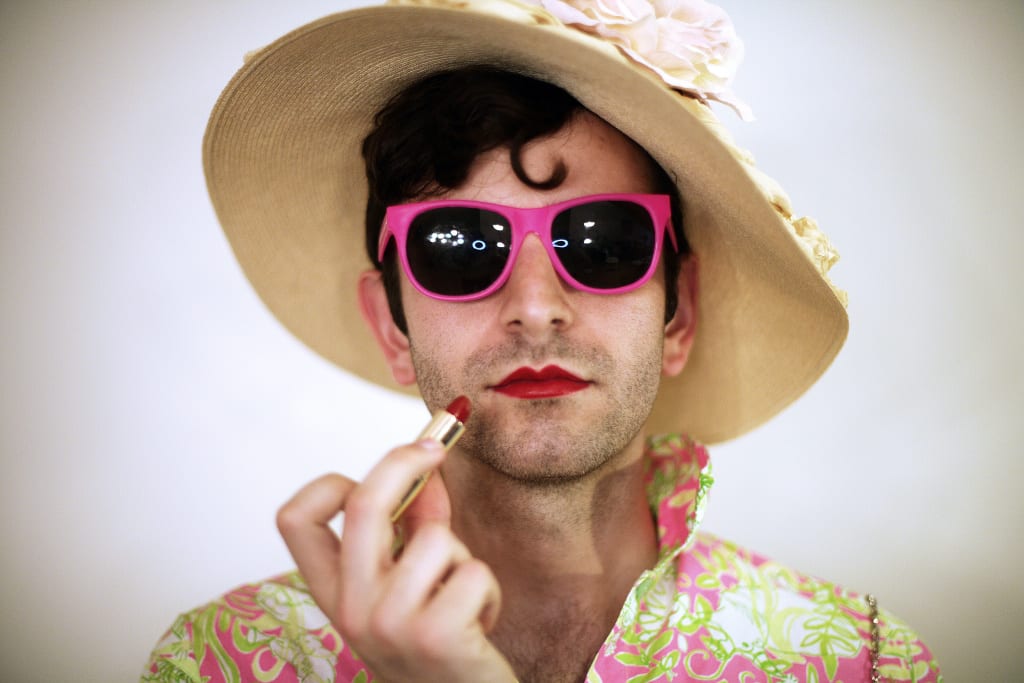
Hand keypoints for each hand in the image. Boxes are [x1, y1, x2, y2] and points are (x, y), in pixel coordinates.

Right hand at [277, 440, 517, 681]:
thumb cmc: (439, 647)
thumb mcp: (412, 587)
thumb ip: (414, 528)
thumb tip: (427, 470)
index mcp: (335, 595)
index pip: (294, 520)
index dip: (327, 484)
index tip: (368, 473)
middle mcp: (351, 610)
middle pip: (362, 505)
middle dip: (403, 461)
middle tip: (435, 449)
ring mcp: (388, 624)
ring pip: (434, 538)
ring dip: (461, 557)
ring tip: (461, 597)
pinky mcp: (435, 636)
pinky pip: (473, 572)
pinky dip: (488, 591)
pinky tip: (478, 625)